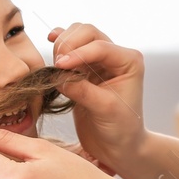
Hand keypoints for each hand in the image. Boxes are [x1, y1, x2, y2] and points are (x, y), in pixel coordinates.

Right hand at [46, 23, 147, 171]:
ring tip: (56, 67)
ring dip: (62, 45)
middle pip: (88, 32)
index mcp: (129, 61)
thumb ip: (82, 90)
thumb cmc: (120, 129)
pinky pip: (70, 47)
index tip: (59, 66)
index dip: (78, 54)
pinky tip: (50, 40)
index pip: (100, 46)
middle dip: (69, 44)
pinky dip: (59, 43)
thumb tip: (57, 75)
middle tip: (57, 66)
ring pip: (77, 35)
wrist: (118, 146)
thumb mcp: (104, 110)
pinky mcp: (84, 68)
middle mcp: (116, 55)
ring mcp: (99, 60)